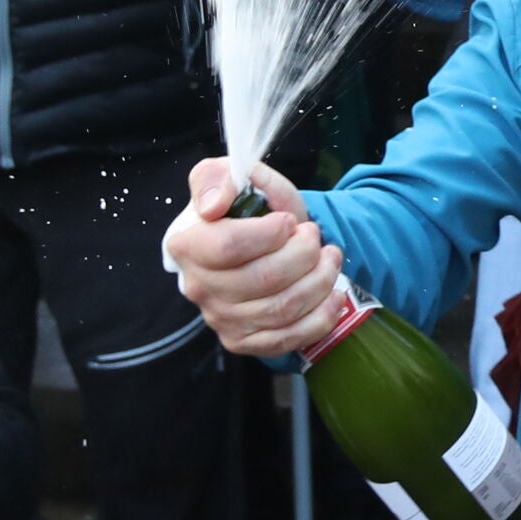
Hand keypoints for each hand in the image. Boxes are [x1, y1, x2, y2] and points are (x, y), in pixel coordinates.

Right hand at [165, 158, 345, 356]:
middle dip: (304, 254)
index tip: (290, 222)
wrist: (260, 244)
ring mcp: (220, 319)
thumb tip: (214, 204)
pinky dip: (321, 316)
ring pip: (282, 308)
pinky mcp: (243, 341)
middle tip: (315, 236)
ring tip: (331, 258)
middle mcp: (198, 287)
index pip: (228, 246)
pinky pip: (288, 338)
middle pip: (263, 279)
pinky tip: (333, 294)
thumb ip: (218, 178)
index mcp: (187, 244)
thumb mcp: (231, 178)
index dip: (270, 234)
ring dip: (320, 280)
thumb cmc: (246, 210)